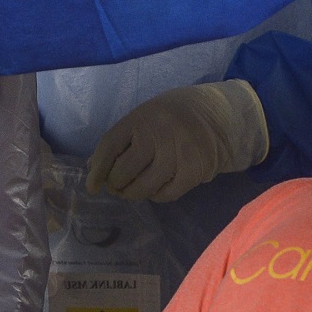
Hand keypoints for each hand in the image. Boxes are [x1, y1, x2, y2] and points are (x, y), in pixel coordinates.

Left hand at [86, 79, 267, 201]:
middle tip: (118, 186)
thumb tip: (94, 167)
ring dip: (133, 193)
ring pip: (142, 187)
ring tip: (134, 189)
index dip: (98, 169)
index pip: (109, 147)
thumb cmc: (173, 117)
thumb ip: (122, 139)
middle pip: (123, 171)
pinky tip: (155, 188)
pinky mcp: (193, 172)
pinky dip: (156, 195)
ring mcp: (177, 154)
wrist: (219, 116)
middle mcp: (158, 135)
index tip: (93, 186)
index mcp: (142, 118)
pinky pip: (165, 194)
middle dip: (116, 184)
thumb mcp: (145, 117)